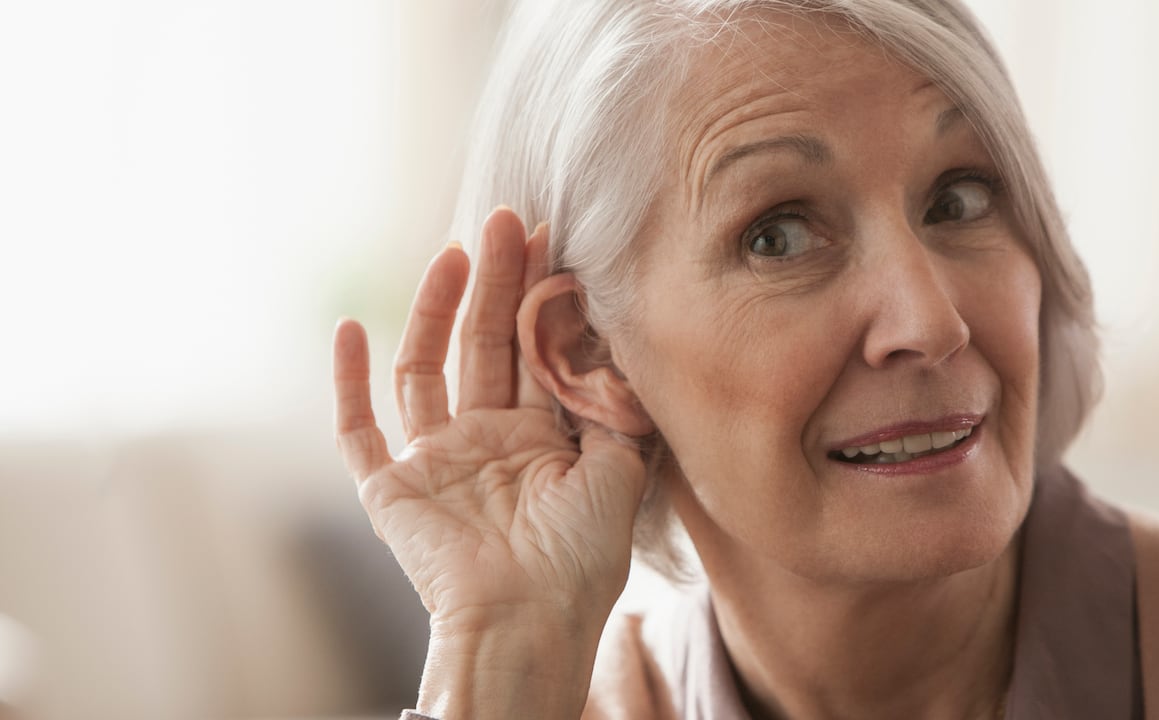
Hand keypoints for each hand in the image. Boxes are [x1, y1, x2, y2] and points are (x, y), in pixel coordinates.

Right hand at [332, 208, 645, 711]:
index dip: (540, 297)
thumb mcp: (621, 472)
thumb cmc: (582, 560)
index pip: (535, 352)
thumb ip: (617, 409)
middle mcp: (485, 443)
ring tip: (454, 252)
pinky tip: (349, 328)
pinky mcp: (389, 489)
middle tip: (507, 220)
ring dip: (434, 310)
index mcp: (539, 442)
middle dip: (496, 282)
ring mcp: (435, 463)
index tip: (552, 240)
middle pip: (484, 345)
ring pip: (425, 369)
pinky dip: (346, 383)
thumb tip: (620, 347)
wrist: (528, 622)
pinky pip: (357, 431)